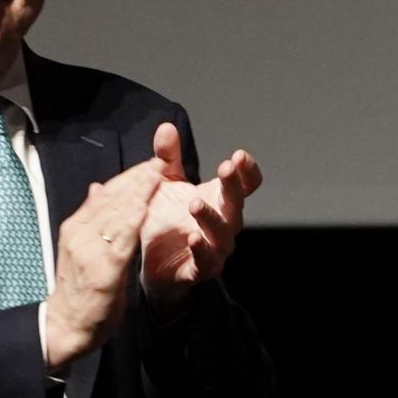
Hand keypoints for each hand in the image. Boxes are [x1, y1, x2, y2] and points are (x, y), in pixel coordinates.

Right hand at [45, 158, 161, 371]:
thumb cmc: (80, 288)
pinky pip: (119, 241)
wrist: (66, 325)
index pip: (105, 193)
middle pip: (111, 198)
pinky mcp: (102, 271)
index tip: (150, 163)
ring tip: (157, 174)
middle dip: (136, 178)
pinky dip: (132, 222)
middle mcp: (79, 233)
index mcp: (76, 226)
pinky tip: (146, 207)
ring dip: (138, 192)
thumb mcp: (81, 247)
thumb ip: (91, 217)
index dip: (129, 177)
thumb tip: (96, 187)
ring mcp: (89, 251)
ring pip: (116, 214)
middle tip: (159, 161)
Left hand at [139, 122, 262, 310]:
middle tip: (226, 168)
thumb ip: (167, 158)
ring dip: (211, 217)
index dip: (246, 171)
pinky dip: (202, 251)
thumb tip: (166, 127)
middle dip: (233, 186)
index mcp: (220, 199)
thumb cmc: (166, 220)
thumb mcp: (165, 184)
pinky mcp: (199, 269)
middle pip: (237, 204)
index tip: (239, 156)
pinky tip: (193, 239)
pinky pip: (205, 261)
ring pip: (222, 233)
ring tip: (195, 203)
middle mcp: (224, 223)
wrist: (151, 264)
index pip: (245, 184)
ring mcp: (215, 247)